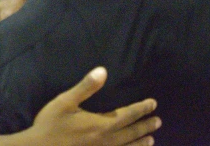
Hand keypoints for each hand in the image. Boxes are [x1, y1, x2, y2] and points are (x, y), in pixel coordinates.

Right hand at [27, 67, 160, 145]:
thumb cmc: (50, 125)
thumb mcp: (65, 101)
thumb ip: (86, 87)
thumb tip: (103, 70)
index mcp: (100, 124)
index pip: (127, 115)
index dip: (141, 109)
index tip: (153, 104)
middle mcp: (106, 141)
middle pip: (131, 132)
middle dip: (145, 126)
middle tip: (158, 122)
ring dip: (140, 143)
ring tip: (151, 141)